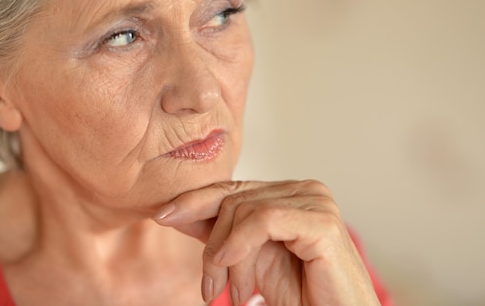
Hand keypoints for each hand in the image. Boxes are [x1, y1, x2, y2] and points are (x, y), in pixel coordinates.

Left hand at [154, 180, 380, 305]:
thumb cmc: (301, 295)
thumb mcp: (248, 260)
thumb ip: (220, 233)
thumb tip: (173, 211)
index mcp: (288, 194)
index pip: (232, 188)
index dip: (195, 201)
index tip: (162, 215)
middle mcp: (304, 189)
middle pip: (233, 199)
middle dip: (213, 245)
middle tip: (211, 290)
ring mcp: (315, 201)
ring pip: (244, 211)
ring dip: (228, 258)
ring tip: (238, 295)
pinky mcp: (322, 221)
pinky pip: (264, 220)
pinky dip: (240, 245)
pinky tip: (236, 273)